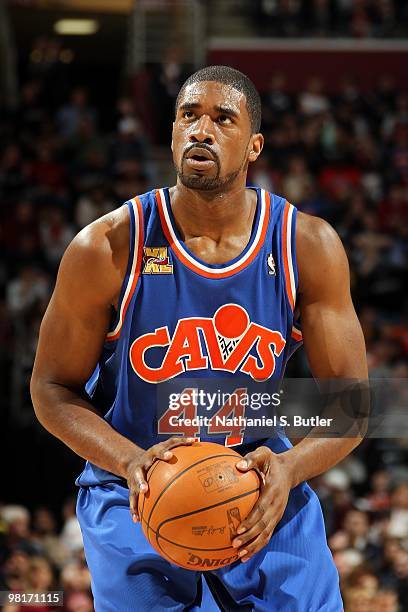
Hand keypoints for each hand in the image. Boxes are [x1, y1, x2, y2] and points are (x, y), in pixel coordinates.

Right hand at [126, 436, 194, 521]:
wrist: (133, 462)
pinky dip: (134, 508)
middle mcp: (142, 464)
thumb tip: (198, 440)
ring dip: (138, 488)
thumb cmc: (157, 455)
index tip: (170, 455)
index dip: (164, 453)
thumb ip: (180, 444)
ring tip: (142, 494)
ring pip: (135, 484)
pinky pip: (132, 499)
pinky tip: (137, 519)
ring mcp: (136, 476)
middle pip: (141, 470)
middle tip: (147, 485)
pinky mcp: (131, 486)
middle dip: (142, 477)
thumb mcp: (165, 447)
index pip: (158, 451)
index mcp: (152, 454)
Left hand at [233, 446, 292, 561]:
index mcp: (272, 492)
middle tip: (234, 544)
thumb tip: (238, 466)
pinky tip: (247, 554)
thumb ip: (252, 458)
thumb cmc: (271, 461)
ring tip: (240, 556)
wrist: (290, 470)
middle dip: (249, 537)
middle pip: (263, 526)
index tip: (238, 528)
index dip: (250, 520)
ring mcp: (277, 514)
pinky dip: (258, 545)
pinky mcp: (276, 518)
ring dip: (254, 546)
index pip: (261, 509)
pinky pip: (267, 534)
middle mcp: (277, 506)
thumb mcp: (263, 454)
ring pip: (266, 534)